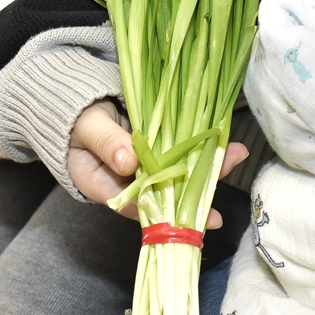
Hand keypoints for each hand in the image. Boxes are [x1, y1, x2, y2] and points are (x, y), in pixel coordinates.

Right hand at [67, 98, 248, 226]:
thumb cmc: (78, 116)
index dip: (161, 213)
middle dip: (194, 191)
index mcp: (102, 184)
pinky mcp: (159, 149)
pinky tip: (226, 144)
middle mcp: (127, 182)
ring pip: (177, 173)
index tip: (186, 213)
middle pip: (162, 192)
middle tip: (221, 193)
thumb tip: (128, 162)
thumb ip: (106, 142)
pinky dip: (202, 150)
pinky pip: (181, 154)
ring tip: (236, 155)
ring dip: (207, 167)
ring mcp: (145, 166)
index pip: (133, 204)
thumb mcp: (87, 126)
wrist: (82, 100)